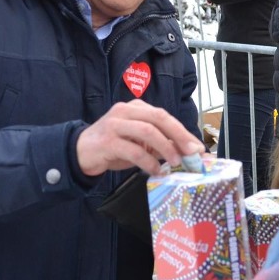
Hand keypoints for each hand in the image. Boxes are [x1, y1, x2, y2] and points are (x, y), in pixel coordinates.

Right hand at [75, 99, 204, 176]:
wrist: (80, 152)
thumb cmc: (113, 146)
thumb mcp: (138, 142)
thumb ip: (159, 144)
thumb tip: (187, 153)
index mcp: (136, 108)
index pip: (164, 115)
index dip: (183, 131)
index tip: (198, 147)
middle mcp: (126, 111)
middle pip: (159, 118)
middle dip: (179, 135)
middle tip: (192, 153)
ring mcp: (115, 124)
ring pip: (147, 131)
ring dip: (165, 148)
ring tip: (176, 162)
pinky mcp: (107, 141)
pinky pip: (133, 150)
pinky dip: (148, 162)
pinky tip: (156, 171)